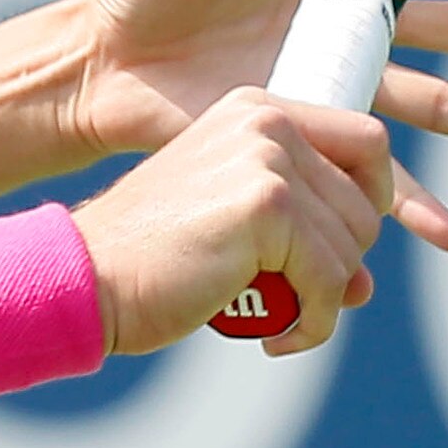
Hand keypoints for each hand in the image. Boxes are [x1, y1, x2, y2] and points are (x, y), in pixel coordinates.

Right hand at [73, 86, 393, 356]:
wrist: (82, 278)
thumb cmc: (147, 261)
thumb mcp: (229, 224)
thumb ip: (299, 233)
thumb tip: (364, 284)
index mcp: (255, 110)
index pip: (365, 142)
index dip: (365, 202)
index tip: (331, 247)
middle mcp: (265, 122)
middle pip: (365, 202)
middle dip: (340, 262)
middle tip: (292, 294)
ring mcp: (268, 160)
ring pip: (352, 245)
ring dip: (324, 297)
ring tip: (276, 316)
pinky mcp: (268, 207)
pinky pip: (330, 279)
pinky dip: (314, 322)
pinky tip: (275, 337)